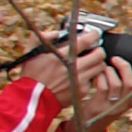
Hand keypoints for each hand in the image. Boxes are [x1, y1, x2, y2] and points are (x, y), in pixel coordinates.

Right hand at [17, 34, 131, 129]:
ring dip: (97, 62)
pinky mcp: (83, 90)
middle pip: (99, 54)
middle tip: (94, 49)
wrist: (33, 99)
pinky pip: (94, 80)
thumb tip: (58, 32)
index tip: (95, 34)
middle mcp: (73, 68)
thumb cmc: (32, 75)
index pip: (85, 41)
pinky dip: (91, 76)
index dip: (93, 35)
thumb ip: (43, 37)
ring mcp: (80, 80)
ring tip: (90, 62)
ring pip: (100, 67)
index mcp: (61, 56)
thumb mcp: (31, 52)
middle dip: (98, 49)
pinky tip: (83, 75)